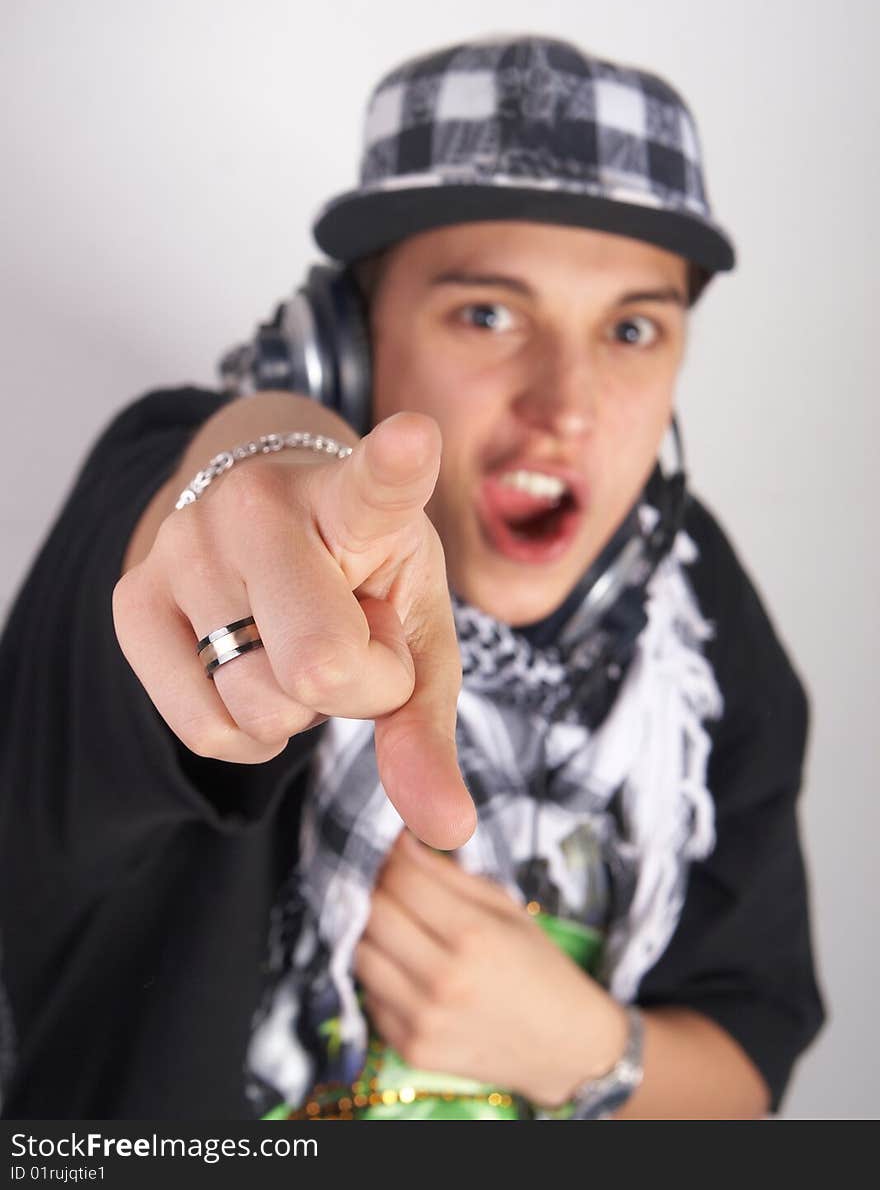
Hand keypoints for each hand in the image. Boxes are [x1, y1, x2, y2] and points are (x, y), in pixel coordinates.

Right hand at [113, 411, 475, 848]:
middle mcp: (258, 507)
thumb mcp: (415, 634)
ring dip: (297, 710)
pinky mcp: (132, 596)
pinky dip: (246, 734)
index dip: (393, 467)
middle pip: (322, 669)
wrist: (264, 515)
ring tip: (296, 641)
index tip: (415, 437)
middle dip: (354, 690)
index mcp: (353, 499)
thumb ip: (428, 727)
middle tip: (352, 640)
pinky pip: (204, 730)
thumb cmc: (361, 577)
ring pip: (259, 707)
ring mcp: (185, 546)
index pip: (376, 486)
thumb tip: (449, 830)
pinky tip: (255, 671)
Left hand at [354, 831, 627, 1106]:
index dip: (390, 858)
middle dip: (373, 891)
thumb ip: (446, 874)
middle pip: (372, 915)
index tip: (391, 851)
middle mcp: (444, 979)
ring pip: (360, 956)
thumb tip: (399, 841)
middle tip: (384, 884)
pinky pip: (369, 998)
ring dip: (369, 933)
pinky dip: (378, 977)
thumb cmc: (537, 965)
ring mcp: (424, 1020)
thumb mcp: (503, 907)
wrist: (564, 1046)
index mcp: (474, 935)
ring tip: (392, 926)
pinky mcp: (413, 1050)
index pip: (402, 880)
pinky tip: (404, 969)